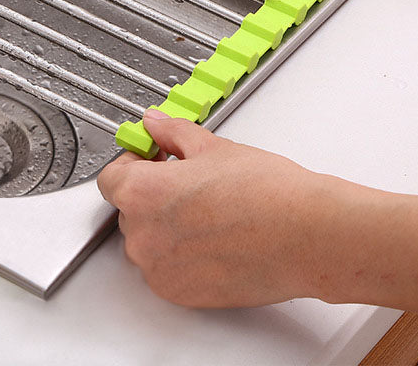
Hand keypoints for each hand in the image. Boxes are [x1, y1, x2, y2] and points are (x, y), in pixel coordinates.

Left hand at [98, 110, 417, 314]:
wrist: (306, 234)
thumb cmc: (265, 192)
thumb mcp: (211, 146)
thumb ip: (171, 133)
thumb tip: (154, 123)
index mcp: (141, 192)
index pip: (111, 177)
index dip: (134, 164)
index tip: (152, 159)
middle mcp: (142, 235)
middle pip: (130, 209)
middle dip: (153, 194)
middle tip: (189, 183)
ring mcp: (159, 269)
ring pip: (148, 240)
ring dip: (166, 226)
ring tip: (208, 211)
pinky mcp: (179, 294)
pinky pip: (166, 268)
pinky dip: (181, 255)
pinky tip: (214, 238)